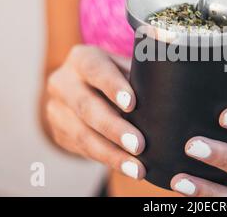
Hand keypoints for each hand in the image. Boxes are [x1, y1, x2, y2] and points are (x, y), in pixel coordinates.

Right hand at [45, 45, 145, 179]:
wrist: (81, 90)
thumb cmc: (116, 75)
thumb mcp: (123, 67)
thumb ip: (139, 75)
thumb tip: (169, 87)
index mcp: (82, 58)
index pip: (95, 69)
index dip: (112, 86)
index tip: (132, 103)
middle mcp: (63, 82)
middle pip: (86, 106)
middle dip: (114, 128)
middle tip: (139, 144)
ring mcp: (56, 109)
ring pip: (83, 134)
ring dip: (112, 153)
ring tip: (137, 167)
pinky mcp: (59, 133)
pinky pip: (83, 150)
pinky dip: (107, 159)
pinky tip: (127, 168)